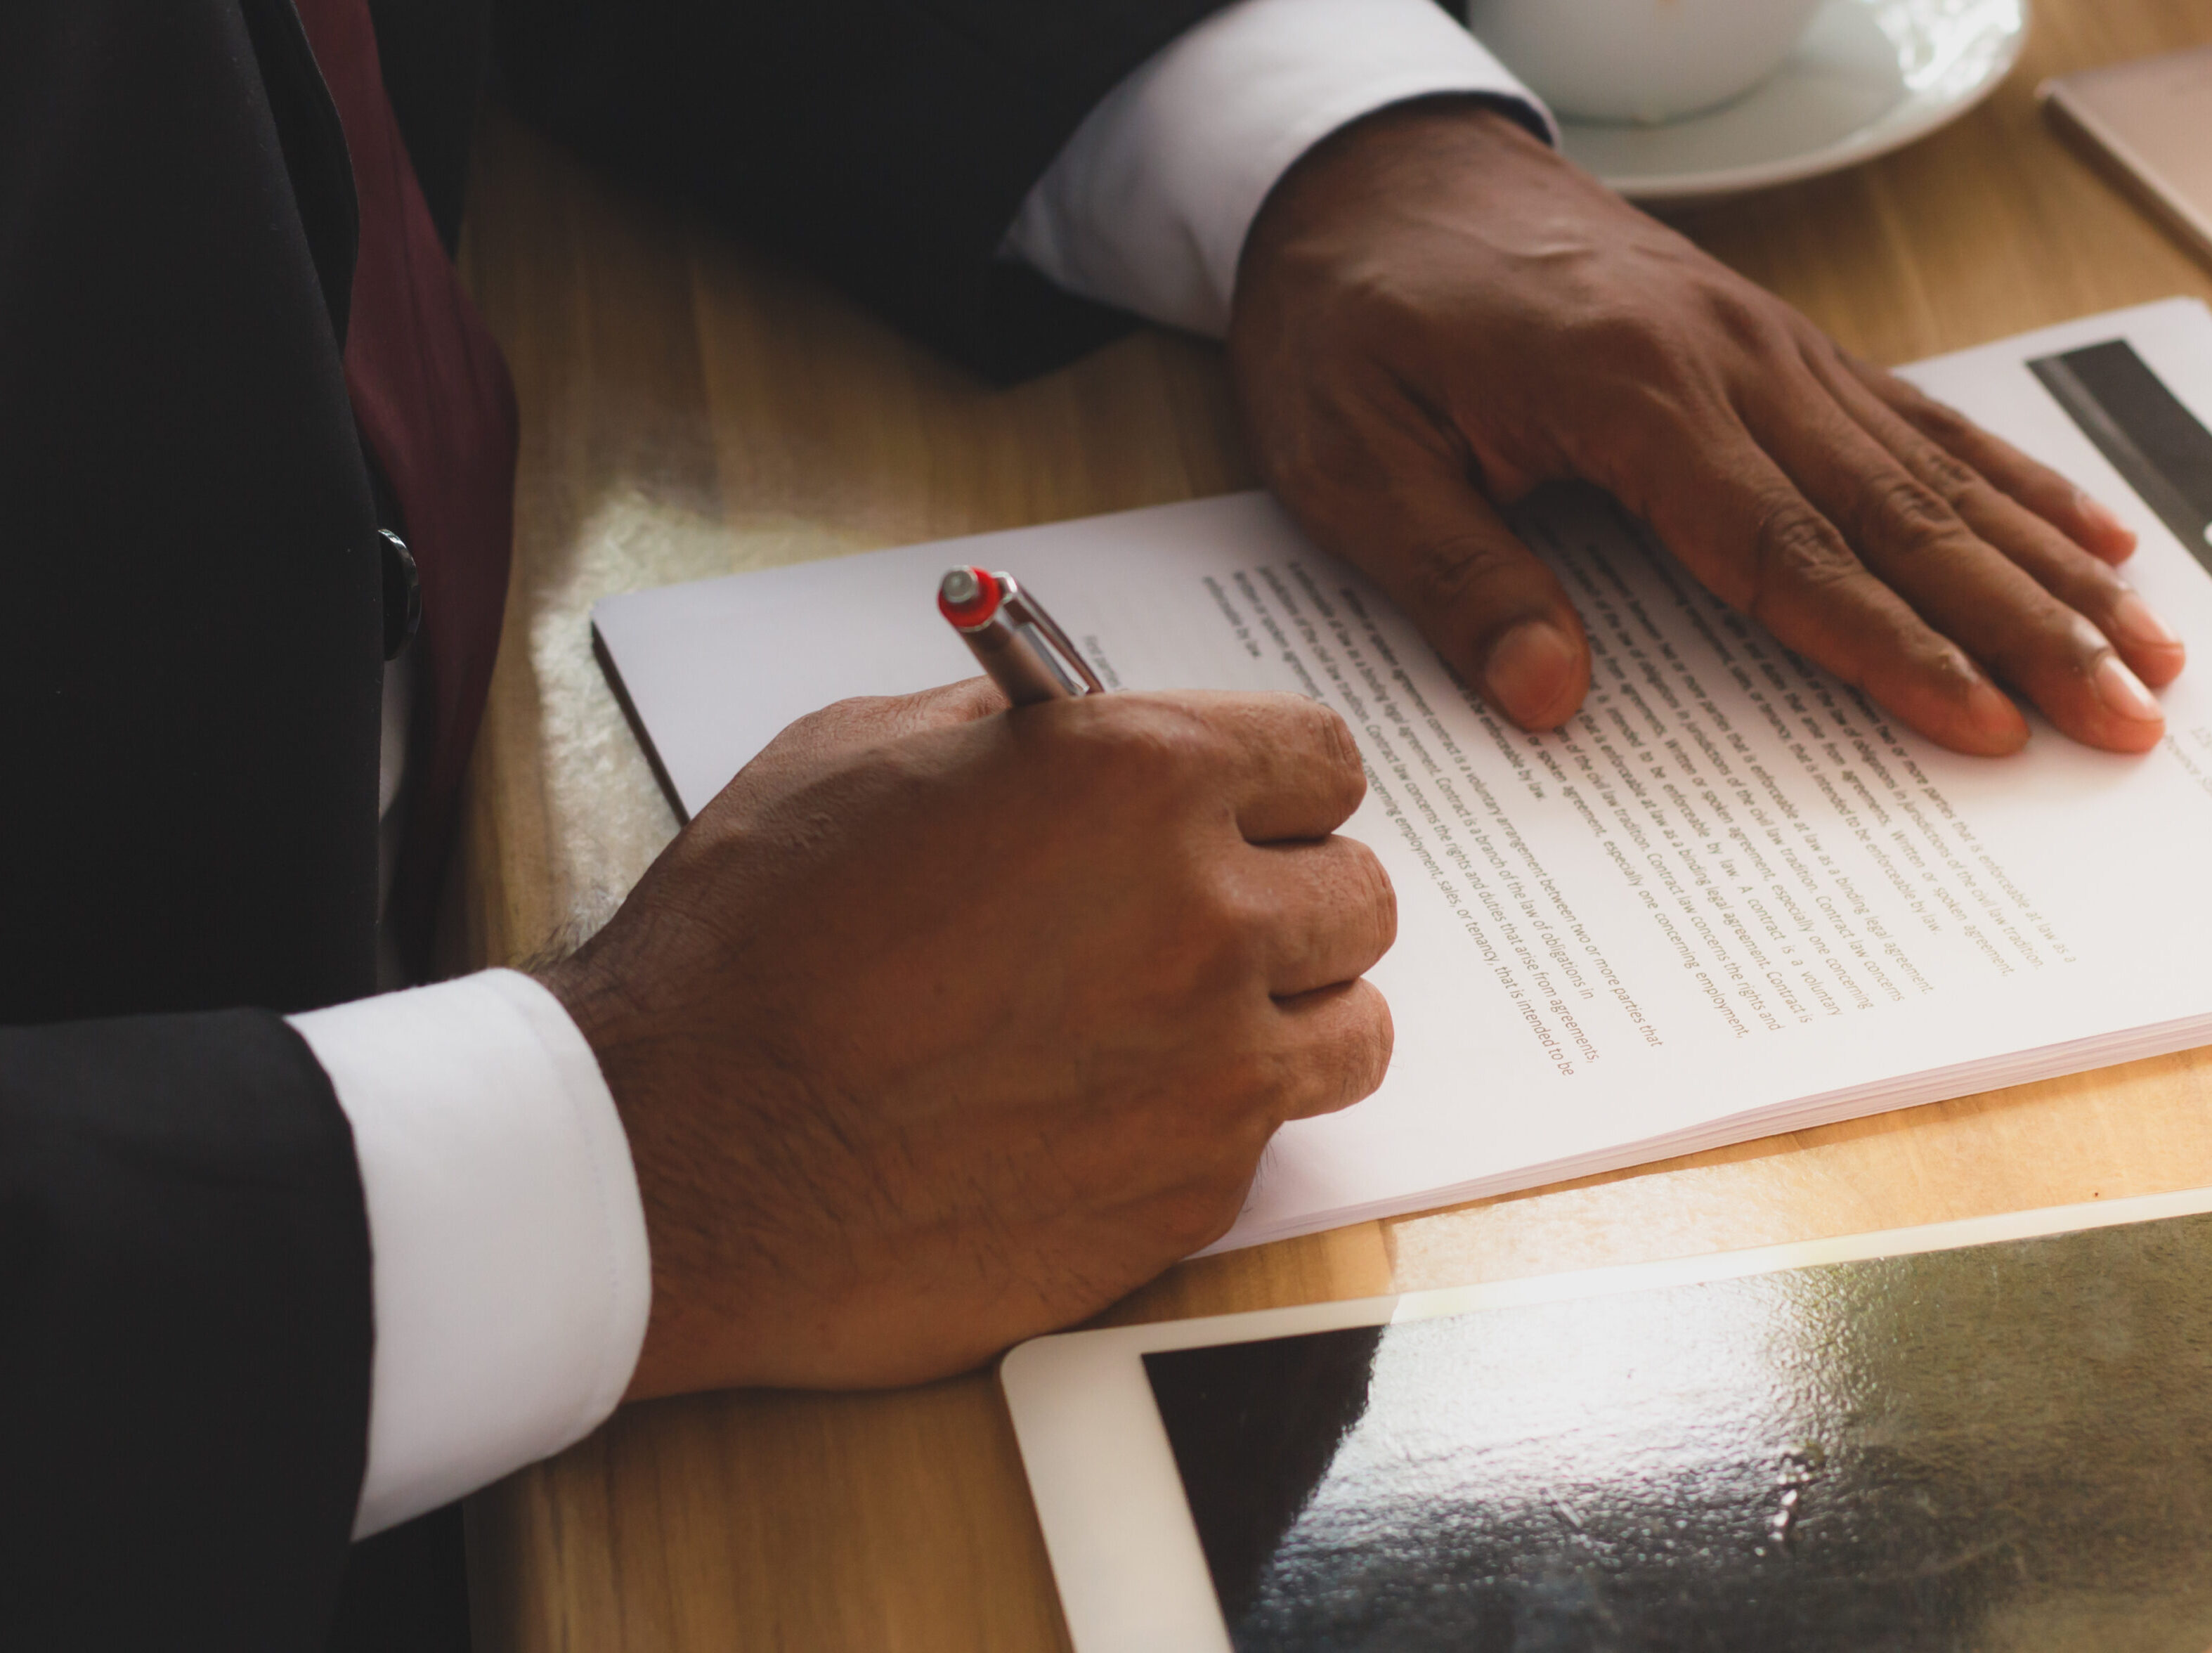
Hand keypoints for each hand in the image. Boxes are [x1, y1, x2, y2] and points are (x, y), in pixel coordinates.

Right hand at [542, 681, 1394, 1395]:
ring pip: (1353, 1030)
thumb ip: (1013, 734)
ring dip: (1290, 1014)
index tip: (1250, 808)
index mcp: (1138, 779)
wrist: (682, 1157)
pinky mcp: (1188, 1198)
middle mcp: (1206, 920)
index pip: (1324, 758)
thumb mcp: (861, 757)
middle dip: (1289, 894)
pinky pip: (1267, 1140)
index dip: (1277, 782)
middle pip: (1358, 896)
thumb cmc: (748, 946)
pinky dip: (1216, 1119)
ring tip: (1189, 1020)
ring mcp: (1212, 1074)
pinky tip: (1111, 1112)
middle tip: (1202, 916)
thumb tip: (1072, 735)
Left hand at [1229, 100, 2183, 755]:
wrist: (1366, 173)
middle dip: (2023, 626)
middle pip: (1899, 513)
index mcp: (1629, 393)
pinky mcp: (1765, 337)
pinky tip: (2079, 527)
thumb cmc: (1350, 319)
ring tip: (2147, 640)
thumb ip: (1452, 578)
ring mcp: (1762, 340)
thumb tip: (1550, 699)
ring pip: (1932, 464)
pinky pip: (1909, 413)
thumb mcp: (1350, 461)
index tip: (1985, 728)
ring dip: (2043, 562)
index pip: (1783, 552)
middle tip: (2126, 716)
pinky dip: (2004, 476)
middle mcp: (1728, 358)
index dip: (1890, 651)